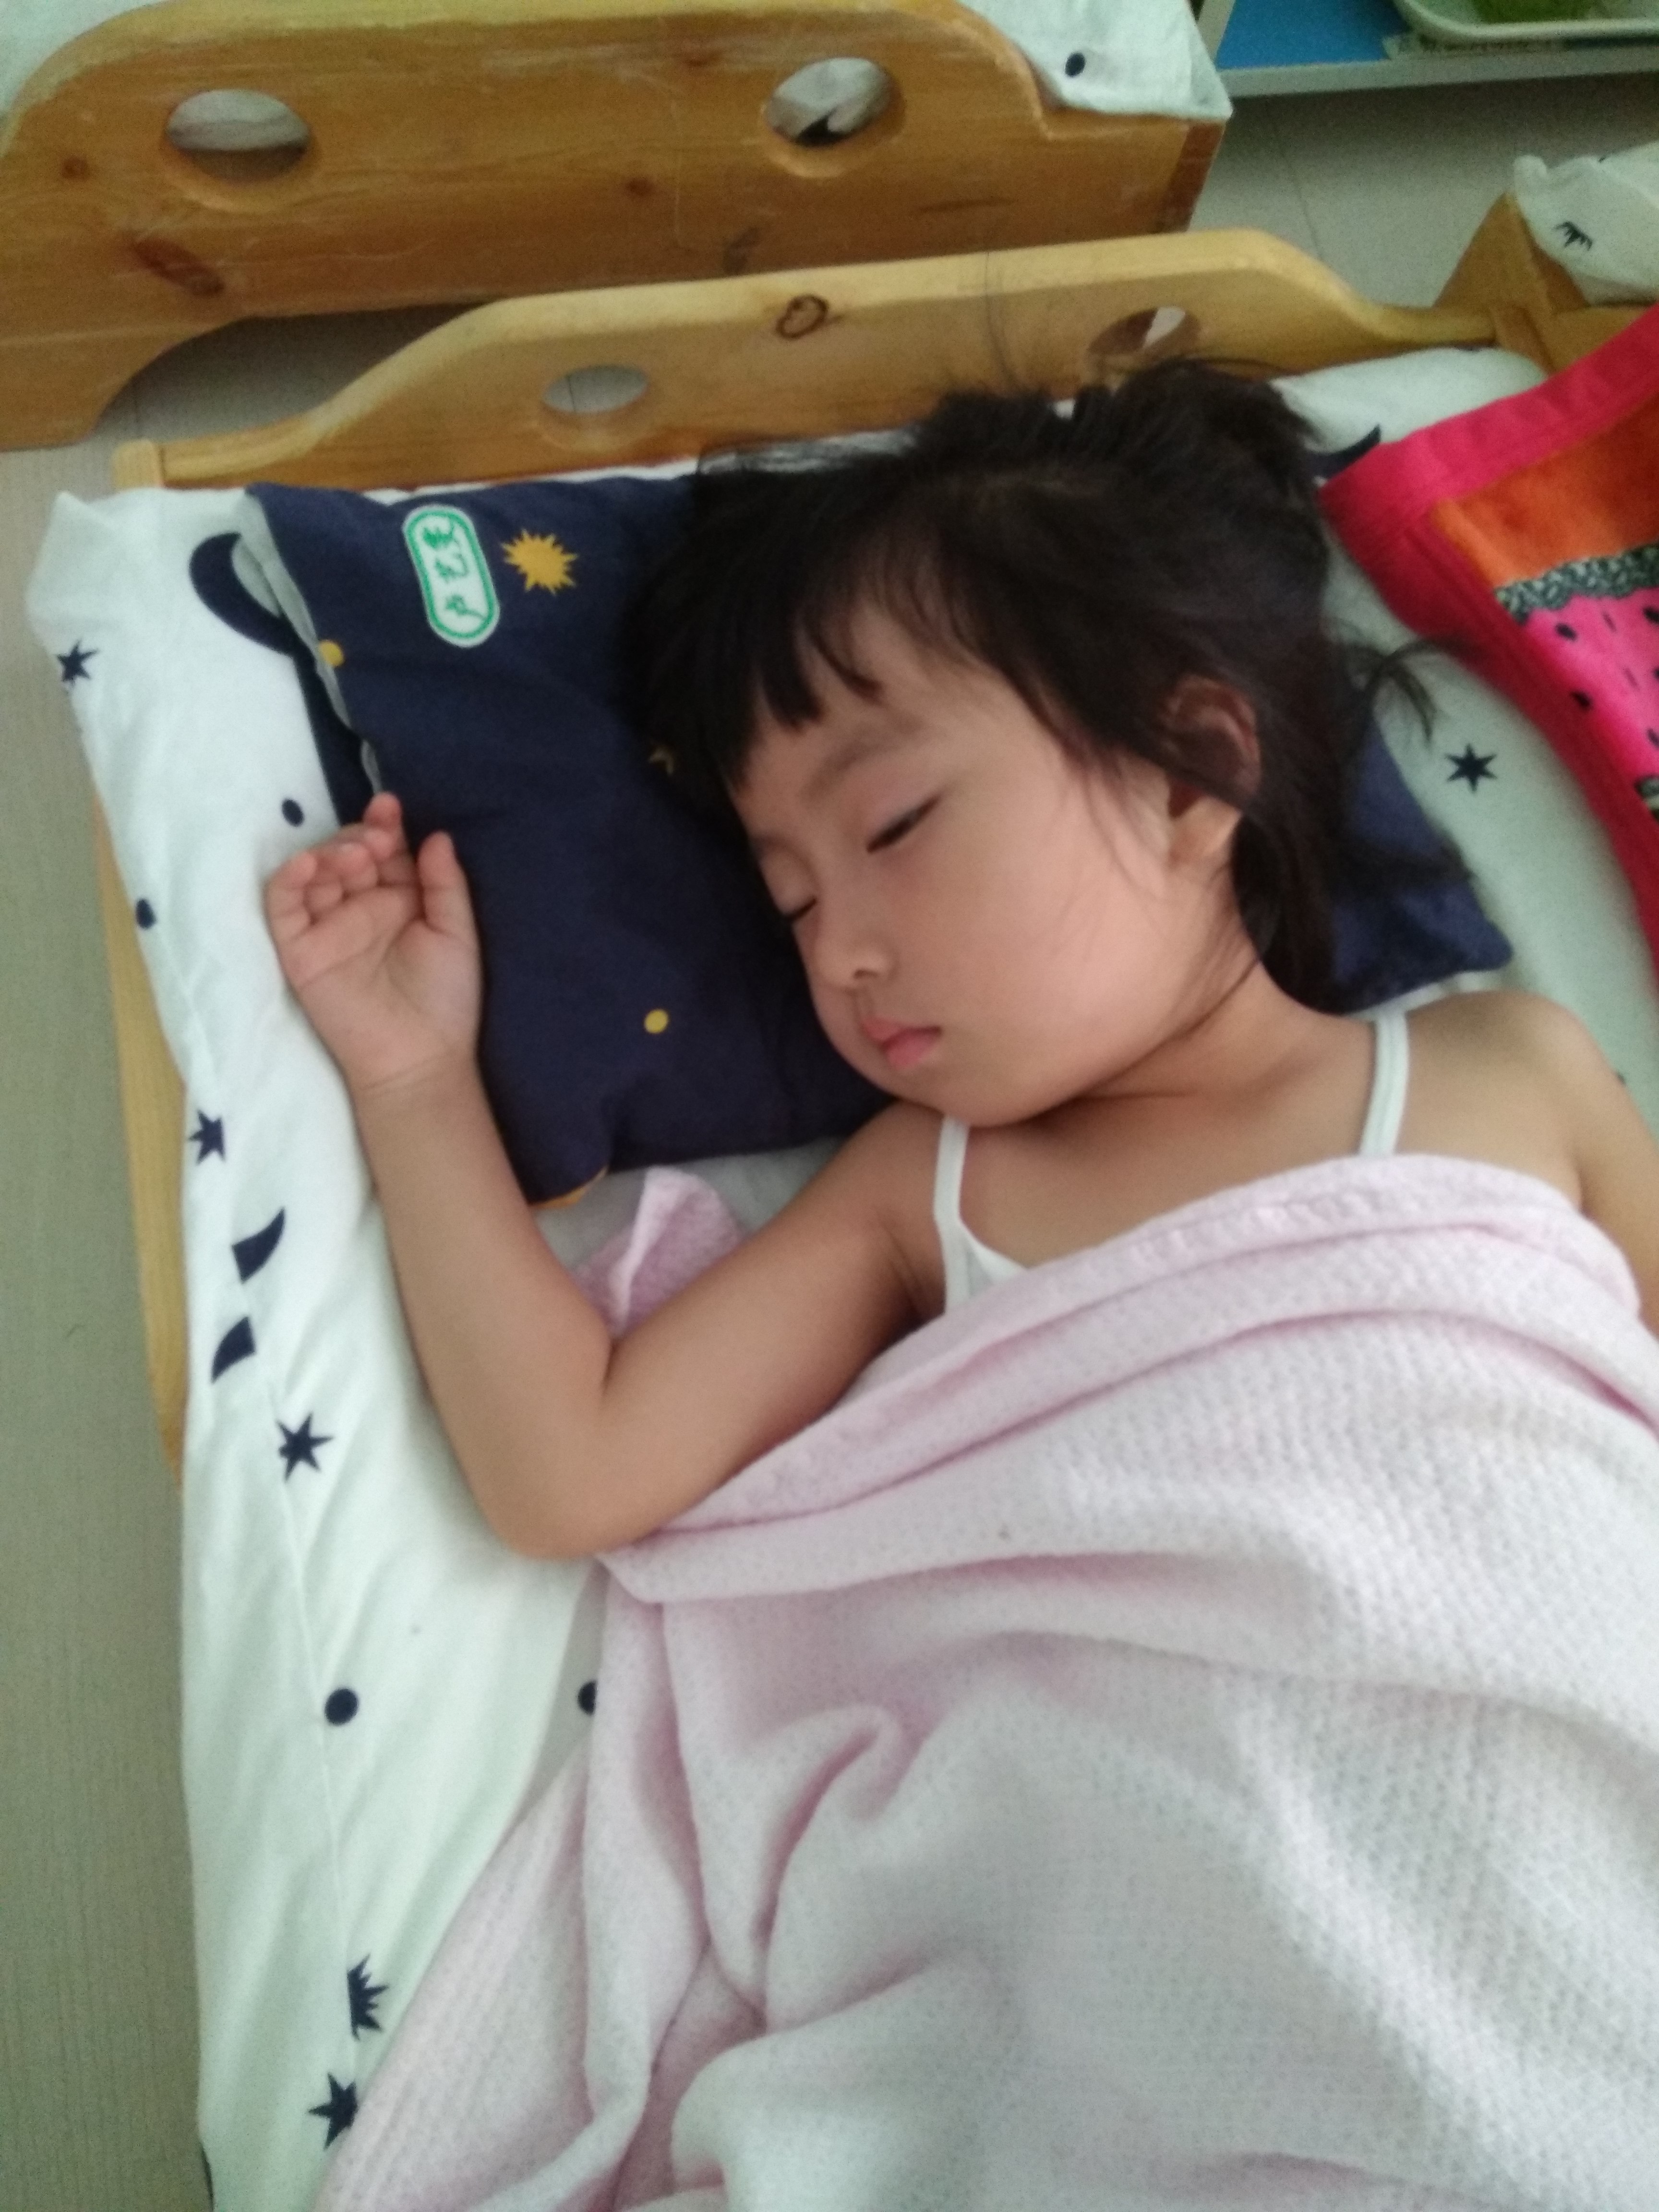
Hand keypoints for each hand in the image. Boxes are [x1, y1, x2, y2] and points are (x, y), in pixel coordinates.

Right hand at [265, 792, 481, 1099]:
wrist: (420, 1058)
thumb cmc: (446, 1000)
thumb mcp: (456, 933)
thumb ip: (444, 885)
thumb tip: (436, 836)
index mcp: (399, 903)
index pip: (384, 853)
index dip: (385, 827)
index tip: (390, 807)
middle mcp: (360, 910)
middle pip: (347, 855)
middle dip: (359, 836)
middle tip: (376, 835)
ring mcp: (327, 928)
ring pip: (315, 873)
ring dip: (329, 852)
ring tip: (356, 853)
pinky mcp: (300, 950)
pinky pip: (283, 906)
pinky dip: (289, 879)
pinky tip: (309, 864)